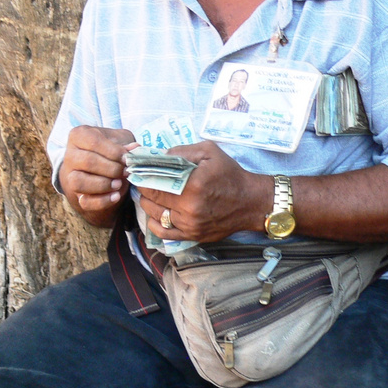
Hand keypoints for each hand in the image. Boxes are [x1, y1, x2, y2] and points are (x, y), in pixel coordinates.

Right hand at [59, 125, 135, 224]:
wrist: (103, 168)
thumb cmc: (110, 149)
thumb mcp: (119, 140)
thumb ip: (126, 143)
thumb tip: (135, 148)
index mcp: (78, 136)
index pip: (94, 142)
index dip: (113, 151)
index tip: (127, 158)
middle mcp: (70, 155)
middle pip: (87, 161)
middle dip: (111, 168)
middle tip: (126, 171)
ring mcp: (70, 176)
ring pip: (79, 182)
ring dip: (103, 184)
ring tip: (119, 183)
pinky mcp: (76, 195)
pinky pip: (85, 201)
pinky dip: (102, 201)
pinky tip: (116, 196)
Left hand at [137, 142, 266, 243]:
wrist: (250, 202)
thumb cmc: (230, 174)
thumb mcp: (209, 152)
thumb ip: (182, 151)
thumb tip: (160, 157)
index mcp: (192, 185)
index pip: (155, 181)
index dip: (142, 176)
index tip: (136, 171)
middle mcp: (189, 208)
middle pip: (152, 198)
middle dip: (143, 189)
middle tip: (141, 181)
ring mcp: (189, 225)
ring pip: (155, 215)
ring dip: (147, 204)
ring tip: (147, 195)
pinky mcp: (192, 235)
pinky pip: (164, 233)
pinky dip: (154, 223)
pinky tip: (154, 214)